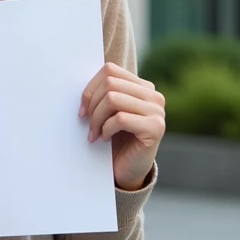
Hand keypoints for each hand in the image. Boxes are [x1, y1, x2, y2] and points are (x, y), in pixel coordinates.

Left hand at [79, 62, 164, 190]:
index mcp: (142, 86)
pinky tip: (105, 138)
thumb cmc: (115, 138)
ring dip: (97, 118)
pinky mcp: (155, 128)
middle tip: (87, 123)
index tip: (82, 109)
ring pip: (113, 99)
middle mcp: (154, 95)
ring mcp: (157, 111)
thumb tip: (82, 84)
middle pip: (110, 83)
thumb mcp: (108, 111)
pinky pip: (120, 119)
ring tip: (95, 132)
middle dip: (92, 104)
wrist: (127, 169)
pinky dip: (106, 129)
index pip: (110, 70)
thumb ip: (103, 93)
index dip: (90, 88)